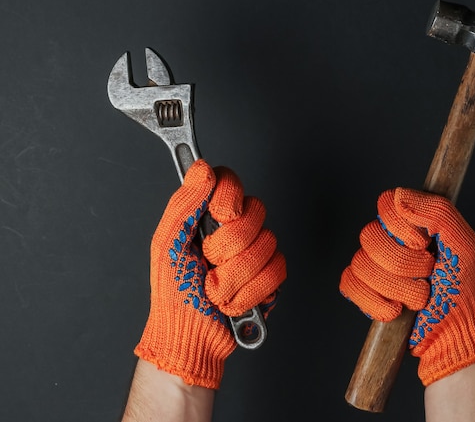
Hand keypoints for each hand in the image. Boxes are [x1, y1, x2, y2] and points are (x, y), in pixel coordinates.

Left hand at [135, 159, 285, 388]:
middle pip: (256, 212)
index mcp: (208, 216)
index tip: (217, 216)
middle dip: (228, 246)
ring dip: (235, 275)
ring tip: (217, 289)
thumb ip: (184, 204)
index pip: (231, 181)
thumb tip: (202, 168)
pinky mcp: (271, 276)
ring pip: (267, 243)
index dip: (229, 198)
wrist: (191, 336)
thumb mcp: (167, 244)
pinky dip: (250, 291)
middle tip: (208, 263)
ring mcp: (255, 252)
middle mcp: (235, 229)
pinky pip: (277, 270)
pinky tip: (234, 300)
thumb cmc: (174, 294)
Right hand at [340, 187, 474, 385]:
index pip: (385, 204)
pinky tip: (397, 309)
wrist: (454, 331)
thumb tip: (399, 196)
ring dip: (397, 287)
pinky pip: (349, 284)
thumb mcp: (463, 243)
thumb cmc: (462, 287)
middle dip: (404, 263)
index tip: (424, 244)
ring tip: (419, 297)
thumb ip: (438, 212)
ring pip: (361, 264)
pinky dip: (375, 301)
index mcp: (409, 223)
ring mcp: (372, 265)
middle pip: (370, 236)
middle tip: (427, 273)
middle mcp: (387, 240)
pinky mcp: (363, 290)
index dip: (401, 226)